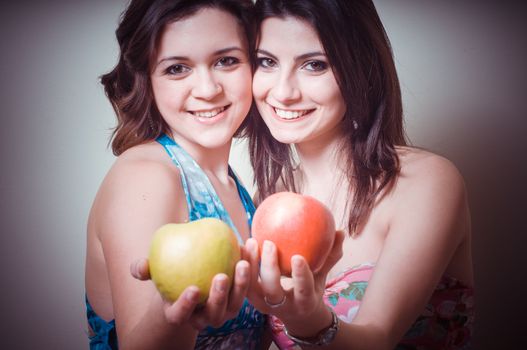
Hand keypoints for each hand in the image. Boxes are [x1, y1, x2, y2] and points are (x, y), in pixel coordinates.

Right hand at [130, 258, 249, 329]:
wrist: (189, 277)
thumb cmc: (168, 275)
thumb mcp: (154, 272)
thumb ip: (144, 269)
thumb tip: (140, 265)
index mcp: (180, 313)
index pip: (181, 315)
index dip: (186, 305)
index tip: (192, 289)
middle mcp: (203, 318)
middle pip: (214, 314)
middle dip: (219, 297)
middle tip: (221, 276)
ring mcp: (223, 311)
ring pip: (235, 303)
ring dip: (241, 283)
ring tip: (242, 262)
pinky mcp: (238, 298)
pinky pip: (246, 285)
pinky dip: (250, 266)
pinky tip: (248, 246)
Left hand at [243, 230, 343, 325]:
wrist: (297, 317)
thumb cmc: (312, 288)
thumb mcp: (323, 276)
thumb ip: (331, 256)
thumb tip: (341, 232)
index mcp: (305, 301)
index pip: (303, 289)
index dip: (300, 275)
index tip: (297, 257)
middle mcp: (284, 307)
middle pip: (273, 290)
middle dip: (269, 267)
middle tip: (269, 243)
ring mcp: (265, 306)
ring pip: (252, 289)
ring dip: (250, 265)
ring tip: (251, 241)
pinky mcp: (253, 301)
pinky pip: (243, 283)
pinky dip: (242, 265)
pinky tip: (241, 246)